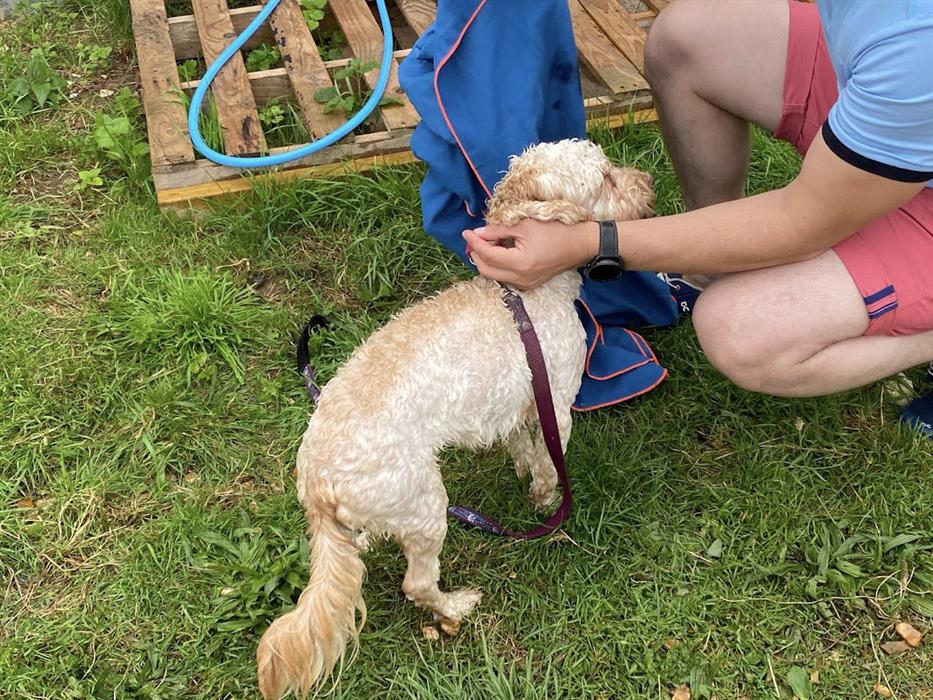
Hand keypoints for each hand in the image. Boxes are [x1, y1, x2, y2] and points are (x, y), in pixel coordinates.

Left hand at [462, 220, 598, 289]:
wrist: (579, 245)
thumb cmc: (555, 230)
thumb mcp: (525, 225)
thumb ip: (498, 230)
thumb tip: (478, 233)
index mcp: (519, 263)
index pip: (487, 255)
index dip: (474, 243)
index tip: (466, 232)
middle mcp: (520, 278)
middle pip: (486, 270)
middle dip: (476, 254)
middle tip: (474, 239)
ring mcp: (525, 284)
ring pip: (495, 275)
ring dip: (487, 260)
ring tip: (489, 242)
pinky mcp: (529, 284)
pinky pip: (506, 277)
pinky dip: (498, 265)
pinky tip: (501, 251)